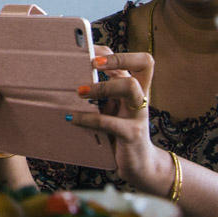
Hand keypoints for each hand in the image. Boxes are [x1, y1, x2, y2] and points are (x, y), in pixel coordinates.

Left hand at [67, 48, 170, 189]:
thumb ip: (102, 92)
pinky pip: (111, 123)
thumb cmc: (120, 131)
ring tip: (80, 92)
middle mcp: (142, 97)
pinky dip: (89, 119)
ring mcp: (139, 115)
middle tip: (93, 63)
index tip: (92, 52)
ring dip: (103, 86)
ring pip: (131, 88)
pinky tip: (73, 119)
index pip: (139, 60)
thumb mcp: (113, 108)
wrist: (139, 164)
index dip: (117, 53)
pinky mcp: (132, 135)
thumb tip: (71, 76)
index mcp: (137, 88)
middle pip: (145, 64)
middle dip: (118, 59)